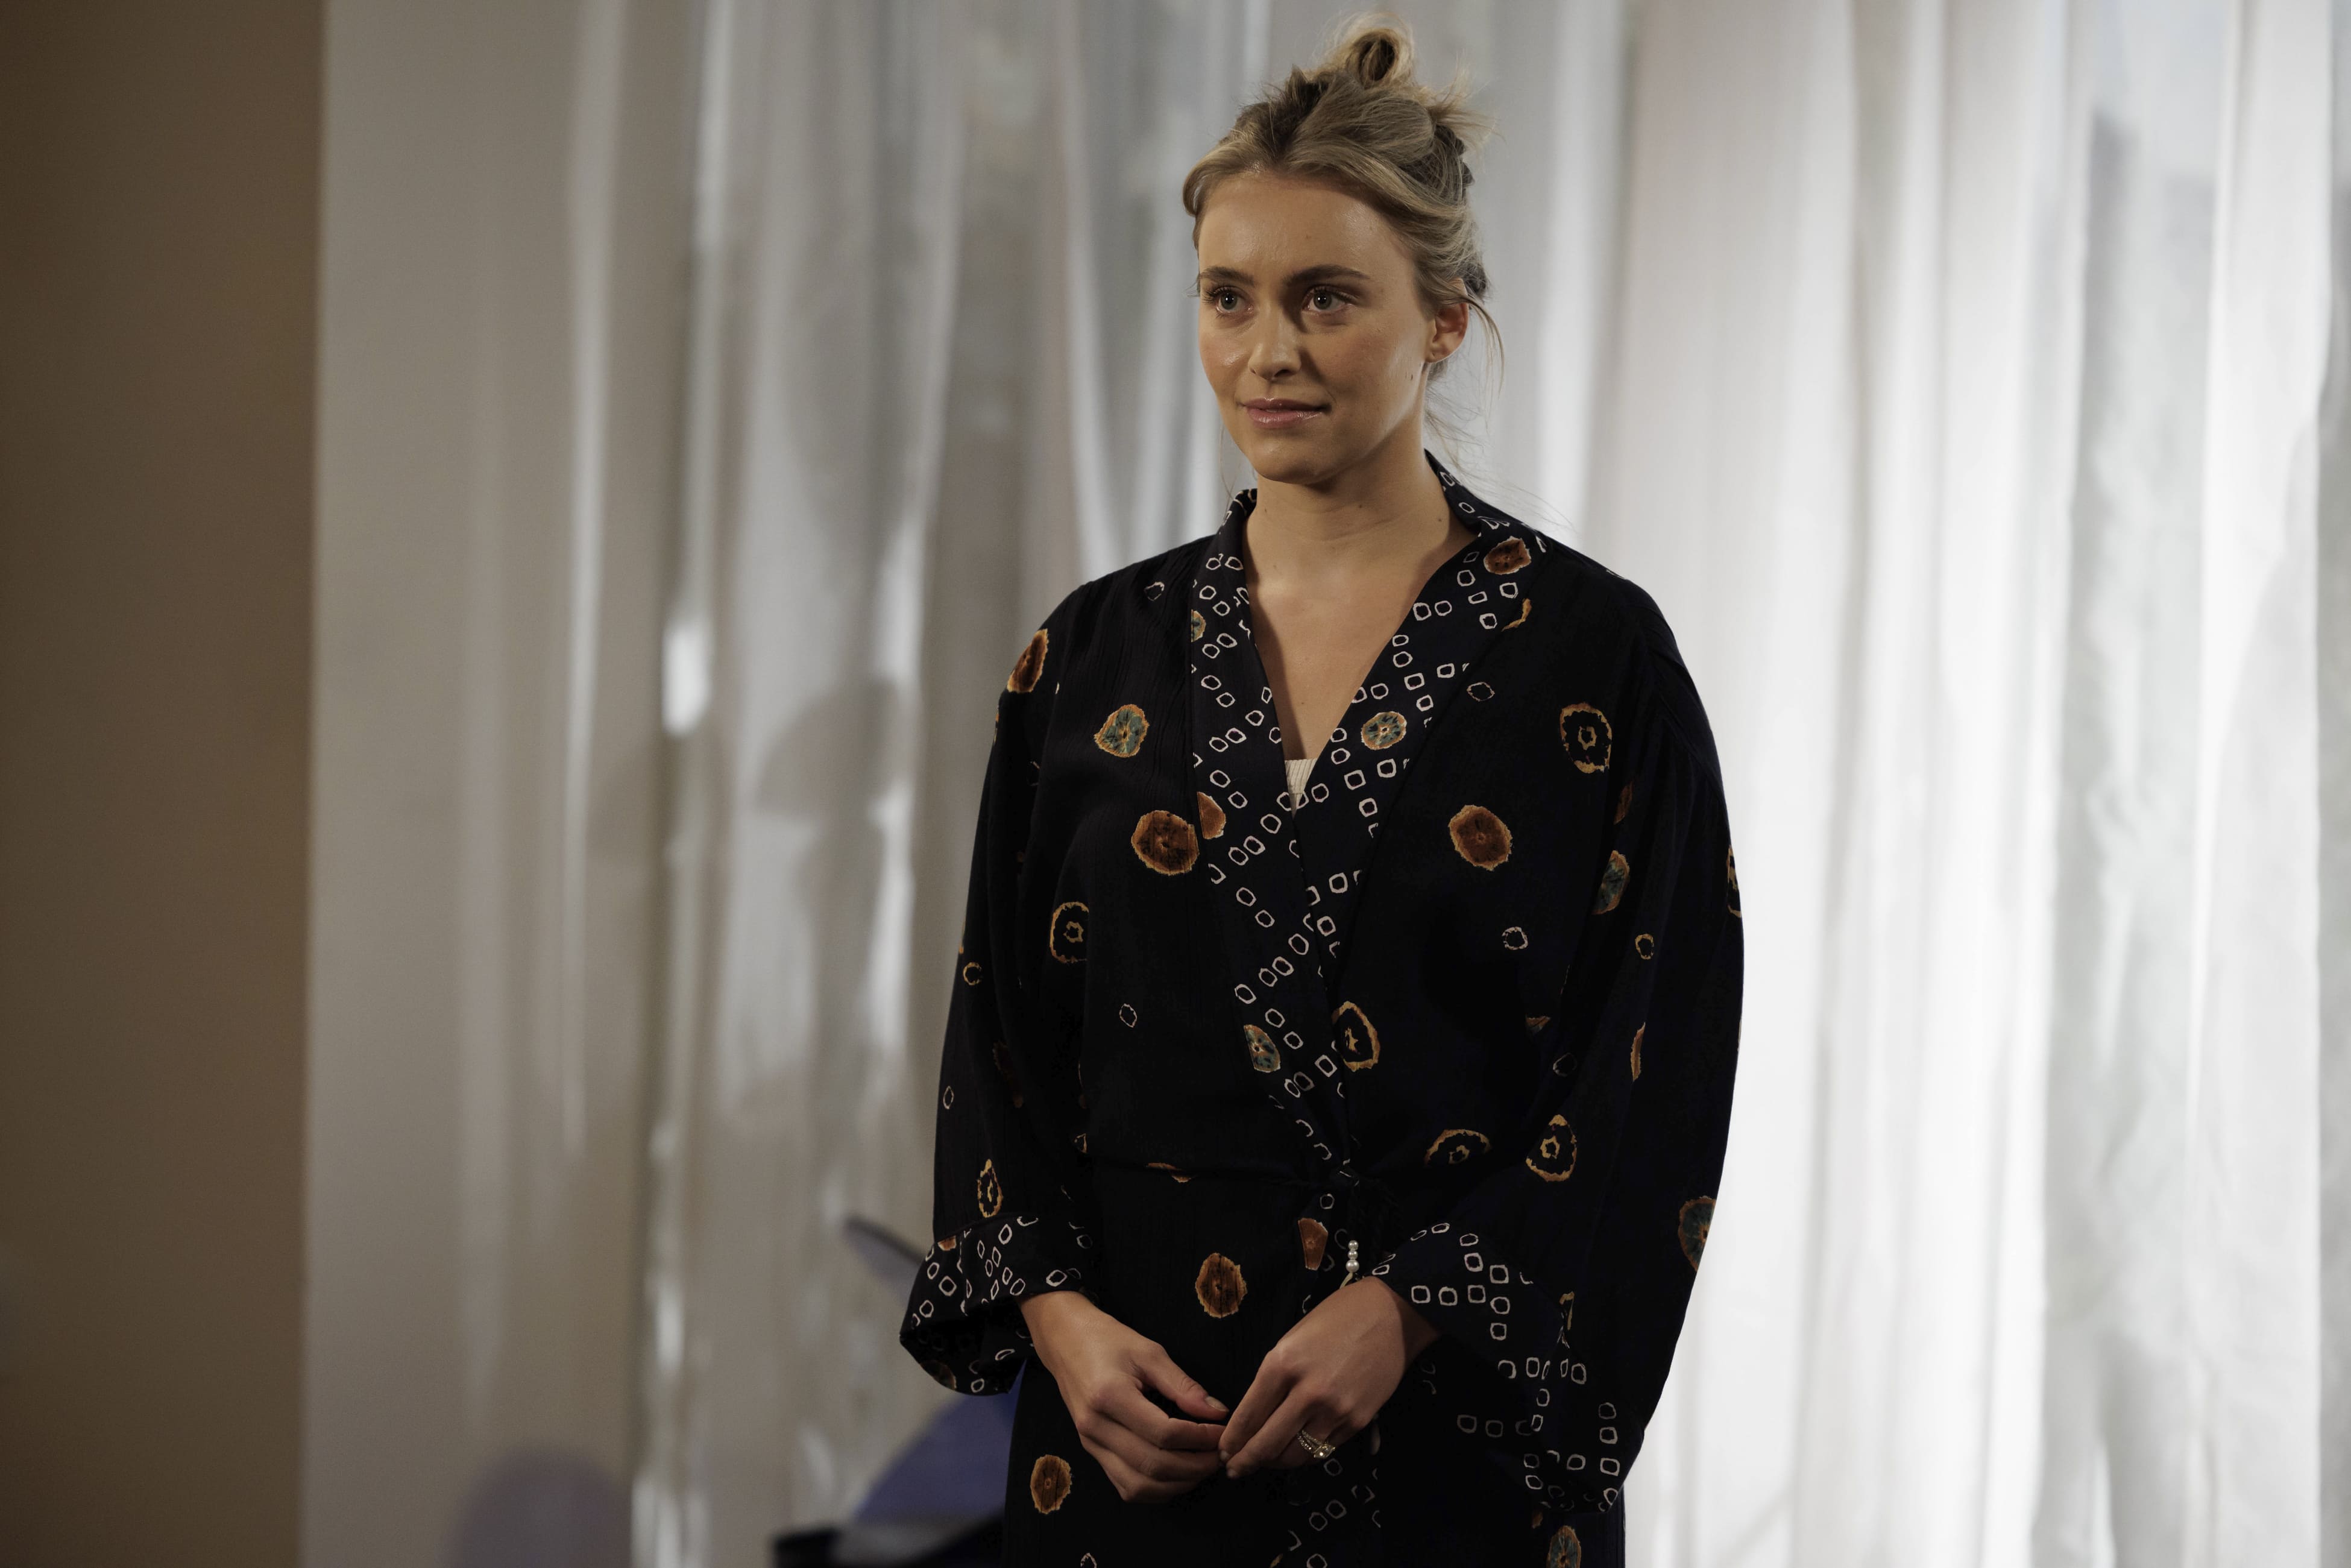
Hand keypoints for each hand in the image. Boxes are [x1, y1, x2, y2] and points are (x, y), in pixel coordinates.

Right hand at [1019, 1289, 1229, 1502]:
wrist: (1065, 1341)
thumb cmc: (1108, 1340)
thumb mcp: (1149, 1352)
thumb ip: (1183, 1385)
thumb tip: (1217, 1413)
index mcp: (1109, 1396)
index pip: (1164, 1434)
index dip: (1199, 1438)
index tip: (1221, 1430)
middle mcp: (1095, 1427)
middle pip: (1152, 1466)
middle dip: (1195, 1466)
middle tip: (1219, 1454)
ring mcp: (1090, 1444)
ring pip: (1138, 1486)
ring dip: (1177, 1484)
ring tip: (1202, 1466)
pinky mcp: (1091, 1452)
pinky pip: (1125, 1486)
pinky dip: (1155, 1489)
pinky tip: (1177, 1475)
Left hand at [1218, 1279, 1437, 1477]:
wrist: (1391, 1315)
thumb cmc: (1336, 1318)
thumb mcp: (1292, 1340)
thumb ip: (1273, 1378)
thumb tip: (1255, 1416)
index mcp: (1283, 1364)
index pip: (1248, 1416)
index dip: (1232, 1440)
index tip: (1223, 1452)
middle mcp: (1307, 1392)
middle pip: (1267, 1444)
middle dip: (1246, 1462)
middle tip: (1235, 1470)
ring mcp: (1335, 1411)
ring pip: (1295, 1455)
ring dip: (1275, 1463)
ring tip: (1265, 1461)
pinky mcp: (1358, 1422)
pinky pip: (1323, 1450)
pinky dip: (1305, 1455)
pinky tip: (1296, 1451)